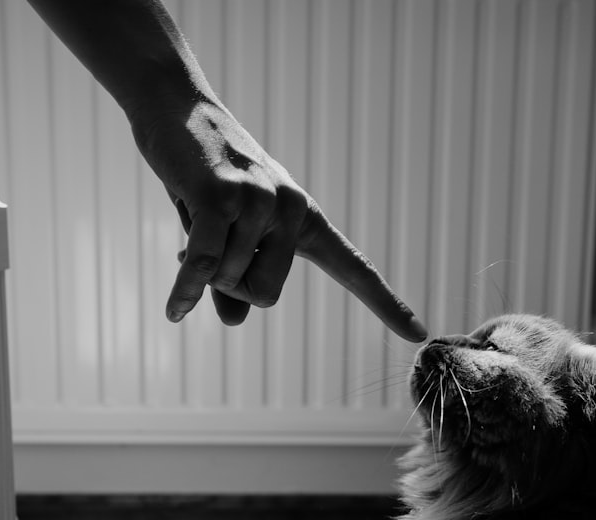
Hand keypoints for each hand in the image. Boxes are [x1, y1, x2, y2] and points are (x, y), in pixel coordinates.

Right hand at [132, 97, 427, 341]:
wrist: (177, 109)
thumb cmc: (207, 178)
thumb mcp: (231, 232)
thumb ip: (238, 280)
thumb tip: (235, 320)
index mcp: (307, 220)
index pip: (355, 269)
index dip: (387, 304)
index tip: (420, 333)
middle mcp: (292, 210)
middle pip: (266, 294)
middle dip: (231, 288)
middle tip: (209, 254)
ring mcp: (259, 201)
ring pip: (230, 279)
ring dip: (201, 270)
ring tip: (192, 228)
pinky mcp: (220, 197)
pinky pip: (205, 265)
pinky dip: (185, 290)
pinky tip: (175, 310)